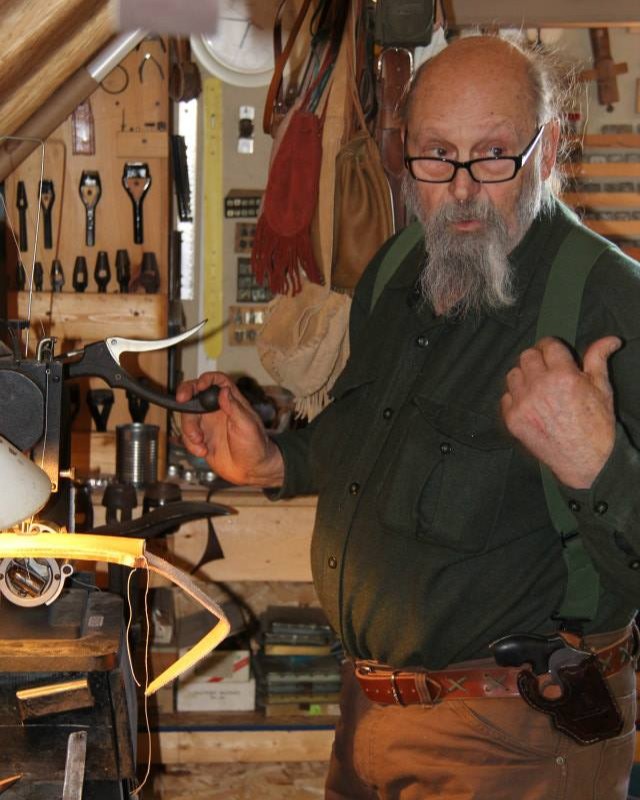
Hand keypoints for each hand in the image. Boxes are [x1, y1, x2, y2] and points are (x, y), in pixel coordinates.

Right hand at [177, 372, 284, 487]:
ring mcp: (207, 424)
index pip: (217, 382)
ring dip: (189, 429)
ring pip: (187, 417)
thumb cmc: (256, 447)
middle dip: (186, 396)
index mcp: (231, 402)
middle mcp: (217, 410)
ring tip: (200, 442)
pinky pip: (187, 435)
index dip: (206, 380)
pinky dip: (190, 443)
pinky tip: (203, 451)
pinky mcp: (201, 438)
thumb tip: (224, 391)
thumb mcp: (247, 426)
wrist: (251, 470)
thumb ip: (234, 408)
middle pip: (195, 395)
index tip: (199, 386)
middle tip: (181, 400)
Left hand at [501, 336, 620, 488]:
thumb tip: (610, 339)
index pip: (547, 345)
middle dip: (537, 359)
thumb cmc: (597, 425)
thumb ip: (598, 358)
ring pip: (513, 374)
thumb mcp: (601, 388)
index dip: (551, 347)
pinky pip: (506, 397)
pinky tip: (531, 404)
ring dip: (524, 377)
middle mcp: (539, 387)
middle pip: (526, 356)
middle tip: (547, 370)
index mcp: (563, 375)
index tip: (554, 353)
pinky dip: (515, 398)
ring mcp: (523, 404)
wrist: (587, 461)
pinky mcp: (513, 420)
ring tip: (538, 387)